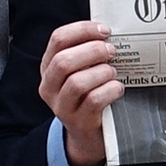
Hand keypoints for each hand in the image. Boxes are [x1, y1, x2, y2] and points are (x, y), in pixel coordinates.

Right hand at [39, 19, 123, 165]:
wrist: (87, 135)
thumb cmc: (88, 94)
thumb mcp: (80, 72)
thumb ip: (87, 52)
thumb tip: (108, 30)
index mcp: (48, 67)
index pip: (58, 39)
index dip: (82, 30)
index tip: (104, 30)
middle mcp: (49, 87)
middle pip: (64, 61)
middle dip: (92, 51)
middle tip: (111, 51)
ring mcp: (61, 106)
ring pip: (76, 83)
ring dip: (101, 72)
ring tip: (113, 73)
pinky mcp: (78, 122)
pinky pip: (93, 101)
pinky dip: (110, 90)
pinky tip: (117, 88)